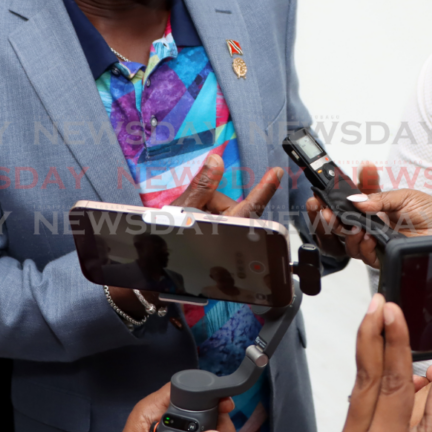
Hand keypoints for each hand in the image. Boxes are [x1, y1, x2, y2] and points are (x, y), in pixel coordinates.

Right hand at [110, 156, 281, 315]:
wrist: (154, 269)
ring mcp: (227, 243)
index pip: (249, 206)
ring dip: (210, 215)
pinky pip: (220, 227)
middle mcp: (230, 238)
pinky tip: (195, 229)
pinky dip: (210, 224)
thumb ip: (201, 186)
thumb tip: (217, 161)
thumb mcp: (181, 210)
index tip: (277, 172)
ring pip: (226, 217)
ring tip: (187, 224)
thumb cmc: (165, 240)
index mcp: (223, 229)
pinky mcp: (222, 248)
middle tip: (191, 211)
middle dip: (215, 204)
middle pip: (233, 209)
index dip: (264, 189)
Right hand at [308, 163, 431, 268]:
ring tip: (348, 223)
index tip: (320, 196)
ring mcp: (376, 243)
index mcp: (374, 208)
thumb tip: (356, 199)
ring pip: (348, 243)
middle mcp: (372, 226)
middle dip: (326, 218)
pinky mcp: (384, 257)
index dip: (331, 202)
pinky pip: (365, 255)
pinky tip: (366, 236)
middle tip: (323, 210)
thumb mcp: (404, 195)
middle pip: (340, 226)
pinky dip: (362, 246)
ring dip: (344, 232)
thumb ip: (379, 198)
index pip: (346, 206)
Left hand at [336, 294, 431, 431]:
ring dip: (368, 349)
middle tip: (377, 302)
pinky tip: (377, 352)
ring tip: (377, 317)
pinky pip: (358, 398)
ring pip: (359, 384)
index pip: (391, 380)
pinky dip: (369, 373)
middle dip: (370, 333)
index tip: (393, 311)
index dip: (393, 341)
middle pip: (366, 376)